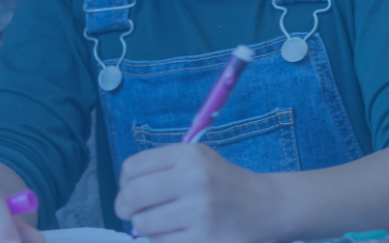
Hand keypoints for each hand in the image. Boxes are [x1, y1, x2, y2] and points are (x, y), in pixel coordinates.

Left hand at [115, 143, 277, 242]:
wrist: (265, 206)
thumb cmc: (221, 182)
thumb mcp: (196, 159)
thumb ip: (159, 168)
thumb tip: (124, 193)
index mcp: (188, 156)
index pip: (132, 168)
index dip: (122, 182)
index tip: (127, 190)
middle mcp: (195, 179)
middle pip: (132, 195)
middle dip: (123, 207)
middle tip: (127, 212)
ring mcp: (200, 211)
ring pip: (143, 223)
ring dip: (144, 226)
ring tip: (158, 222)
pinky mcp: (204, 239)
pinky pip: (161, 242)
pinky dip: (161, 240)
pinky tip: (176, 233)